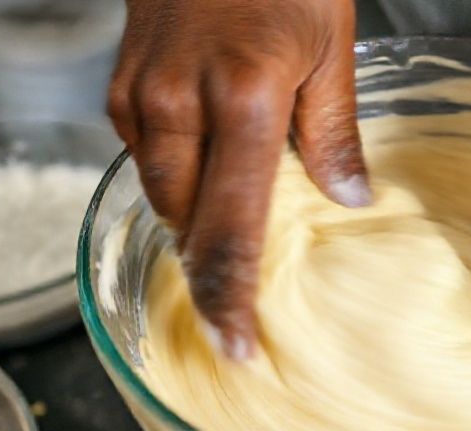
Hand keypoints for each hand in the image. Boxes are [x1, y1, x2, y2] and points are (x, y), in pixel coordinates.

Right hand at [108, 0, 367, 359]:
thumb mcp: (330, 43)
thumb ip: (332, 129)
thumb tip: (348, 200)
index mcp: (244, 100)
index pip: (231, 228)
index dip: (231, 297)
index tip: (238, 347)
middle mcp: (179, 104)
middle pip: (185, 223)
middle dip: (209, 272)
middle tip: (237, 313)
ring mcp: (141, 94)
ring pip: (160, 195)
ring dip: (192, 229)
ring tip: (224, 257)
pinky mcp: (121, 84)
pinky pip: (144, 156)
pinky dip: (174, 183)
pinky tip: (203, 183)